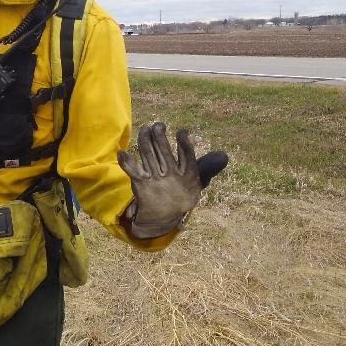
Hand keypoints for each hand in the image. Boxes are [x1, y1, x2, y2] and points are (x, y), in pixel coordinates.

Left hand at [118, 122, 202, 238]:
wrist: (163, 220)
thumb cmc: (181, 197)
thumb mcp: (196, 184)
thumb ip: (207, 167)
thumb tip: (223, 155)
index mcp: (187, 176)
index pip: (188, 156)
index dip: (185, 143)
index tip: (182, 131)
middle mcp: (171, 177)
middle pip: (165, 152)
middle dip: (160, 136)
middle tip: (158, 125)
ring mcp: (155, 180)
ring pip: (149, 155)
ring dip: (145, 140)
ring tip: (146, 129)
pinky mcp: (141, 185)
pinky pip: (133, 171)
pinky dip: (127, 162)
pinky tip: (122, 152)